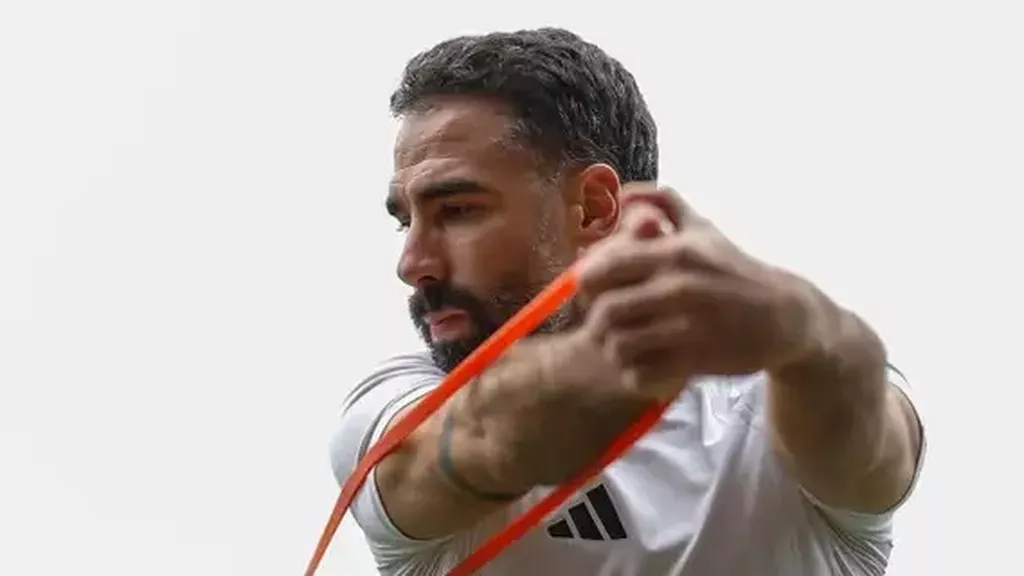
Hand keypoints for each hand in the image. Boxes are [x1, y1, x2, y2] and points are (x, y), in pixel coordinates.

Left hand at [575, 184, 819, 399]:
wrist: (784, 316)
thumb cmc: (733, 270)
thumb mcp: (702, 228)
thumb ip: (662, 203)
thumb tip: (624, 193)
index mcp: (674, 252)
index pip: (603, 269)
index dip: (586, 285)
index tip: (593, 293)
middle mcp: (680, 288)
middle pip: (606, 311)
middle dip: (595, 322)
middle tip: (602, 326)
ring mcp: (689, 327)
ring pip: (619, 346)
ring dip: (612, 350)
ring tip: (620, 348)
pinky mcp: (697, 362)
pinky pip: (641, 374)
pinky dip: (633, 374)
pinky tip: (641, 366)